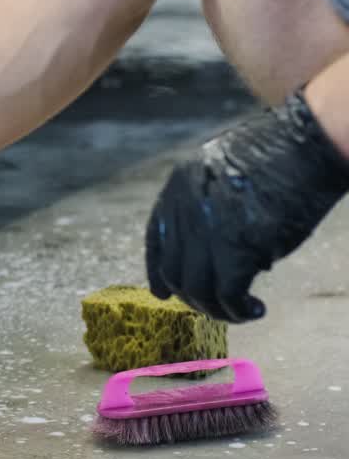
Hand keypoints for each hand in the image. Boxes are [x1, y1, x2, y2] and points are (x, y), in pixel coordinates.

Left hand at [145, 91, 348, 322]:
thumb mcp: (224, 176)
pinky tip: (254, 310)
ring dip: (215, 309)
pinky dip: (238, 310)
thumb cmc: (277, 156)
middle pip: (172, 270)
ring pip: (196, 288)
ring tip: (239, 312)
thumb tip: (219, 254)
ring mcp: (205, 231)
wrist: (303, 146)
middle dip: (191, 295)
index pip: (155, 239)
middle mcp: (183, 212)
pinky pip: (226, 294)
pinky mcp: (235, 250)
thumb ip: (210, 211)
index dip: (157, 271)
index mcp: (178, 188)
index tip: (163, 292)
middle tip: (215, 306)